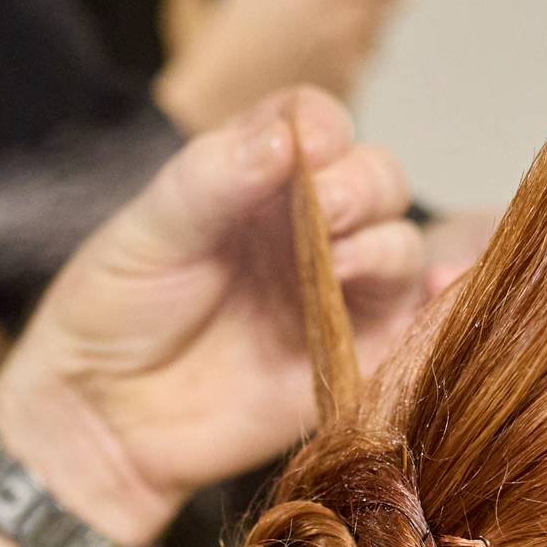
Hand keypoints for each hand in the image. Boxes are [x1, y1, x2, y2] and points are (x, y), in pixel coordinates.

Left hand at [0, 87, 424, 545]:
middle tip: (328, 210)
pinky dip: (443, 305)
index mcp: (256, 182)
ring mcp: (336, 296)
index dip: (322, 129)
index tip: (307, 149)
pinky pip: (418, 328)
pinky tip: (437, 289)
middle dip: (362, 186)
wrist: (102, 421)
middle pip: (376, 180)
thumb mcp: (148, 231)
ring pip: (402, 247)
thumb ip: (213, 179)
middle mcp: (307, 230)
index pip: (316, 125)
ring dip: (386, 244)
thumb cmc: (112, 316)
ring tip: (341, 264)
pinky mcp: (355, 362)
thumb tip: (286, 137)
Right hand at [155, 0, 417, 132]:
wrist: (221, 102)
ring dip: (365, 15)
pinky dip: (350, 47)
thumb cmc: (234, 38)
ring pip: (379, 26)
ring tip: (322, 19)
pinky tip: (314, 50)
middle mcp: (346, 30)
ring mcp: (351, 63)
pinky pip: (363, 57)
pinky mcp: (350, 88)